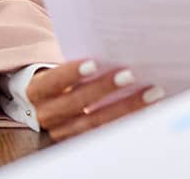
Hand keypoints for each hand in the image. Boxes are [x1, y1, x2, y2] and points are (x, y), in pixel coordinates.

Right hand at [25, 59, 163, 141]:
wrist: (49, 107)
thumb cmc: (63, 80)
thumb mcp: (62, 70)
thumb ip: (83, 64)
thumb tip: (117, 47)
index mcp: (38, 91)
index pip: (54, 81)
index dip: (72, 73)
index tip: (95, 62)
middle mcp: (47, 114)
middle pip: (76, 103)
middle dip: (105, 88)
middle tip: (131, 75)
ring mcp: (63, 132)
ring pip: (95, 123)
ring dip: (126, 108)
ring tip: (151, 93)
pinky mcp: (81, 143)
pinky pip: (107, 135)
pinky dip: (129, 121)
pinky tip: (149, 110)